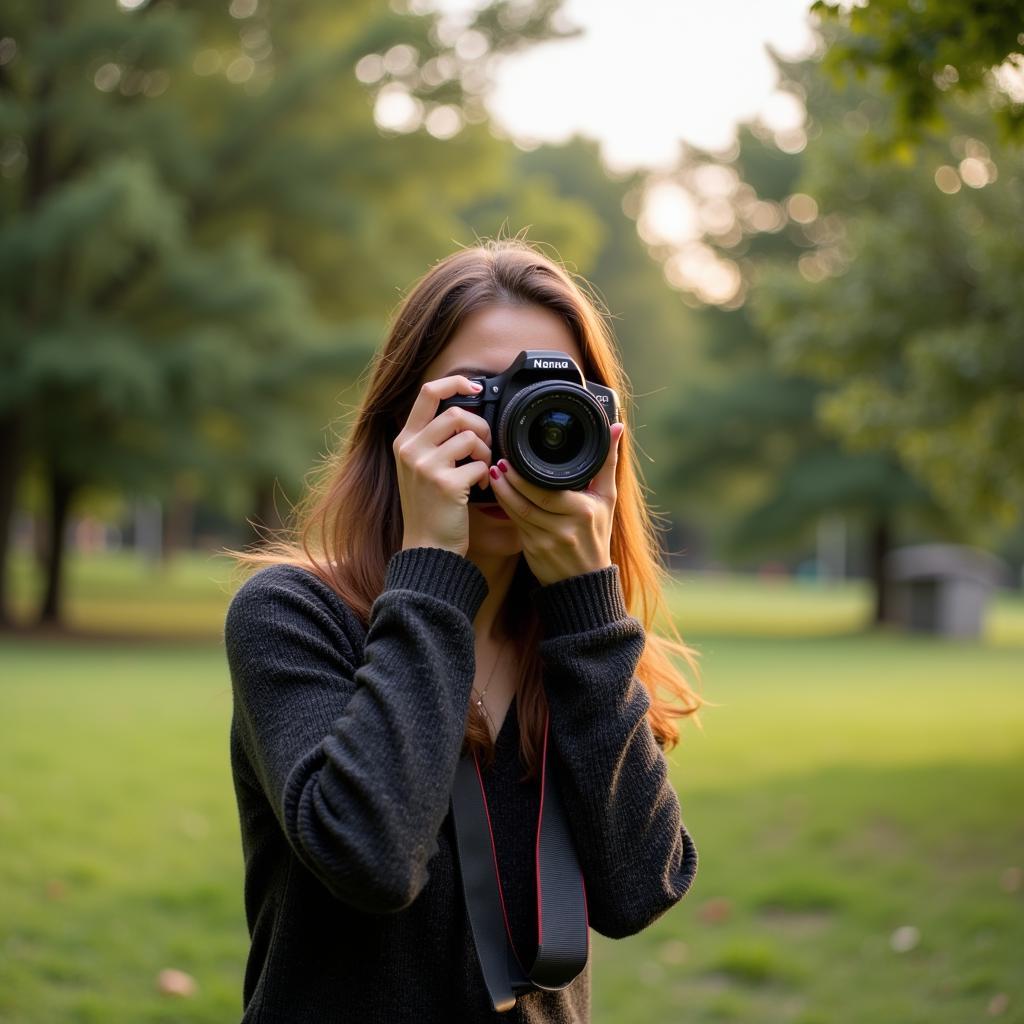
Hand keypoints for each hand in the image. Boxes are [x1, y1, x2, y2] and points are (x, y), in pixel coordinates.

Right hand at [393, 375, 492, 556]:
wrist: (427, 549)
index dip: (454, 382)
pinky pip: (480, 465)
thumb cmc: (429, 509)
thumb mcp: (419, 469)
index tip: (474, 387)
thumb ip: (433, 440)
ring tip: (483, 469)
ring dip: (486, 452)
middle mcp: (410, 450)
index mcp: (404, 441)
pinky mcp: (444, 484)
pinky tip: (480, 487)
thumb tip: (465, 414)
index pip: (427, 393)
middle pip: (456, 413)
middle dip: (481, 427)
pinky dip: (487, 475)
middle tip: (485, 446)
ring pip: (471, 437)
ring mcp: (425, 466)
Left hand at [486, 422, 624, 585]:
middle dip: (509, 481)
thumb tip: (617, 426)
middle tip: (499, 463)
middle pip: (528, 501)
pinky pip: (515, 524)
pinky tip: (499, 494)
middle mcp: (565, 527)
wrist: (585, 581)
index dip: (525, 477)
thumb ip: (607, 462)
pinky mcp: (533, 550)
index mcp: (583, 511)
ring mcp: (547, 541)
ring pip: (517, 512)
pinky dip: (505, 507)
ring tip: (494, 474)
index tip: (513, 459)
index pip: (547, 491)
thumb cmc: (597, 535)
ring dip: (502, 493)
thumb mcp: (607, 498)